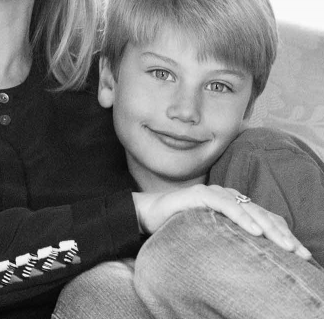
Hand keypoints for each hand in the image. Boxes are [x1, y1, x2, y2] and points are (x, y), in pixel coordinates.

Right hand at [133, 185, 311, 259]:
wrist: (148, 214)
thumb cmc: (179, 224)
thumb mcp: (212, 233)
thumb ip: (230, 236)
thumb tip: (255, 254)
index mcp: (233, 205)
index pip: (265, 218)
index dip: (284, 234)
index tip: (301, 255)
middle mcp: (228, 196)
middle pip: (263, 214)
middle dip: (284, 234)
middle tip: (299, 254)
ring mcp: (215, 194)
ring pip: (250, 209)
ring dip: (269, 228)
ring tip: (284, 245)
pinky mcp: (201, 195)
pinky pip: (227, 206)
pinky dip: (242, 218)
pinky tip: (254, 231)